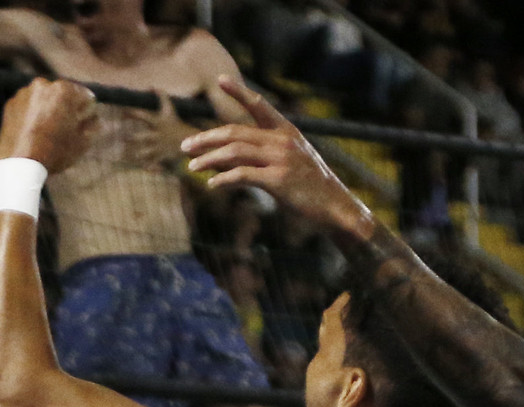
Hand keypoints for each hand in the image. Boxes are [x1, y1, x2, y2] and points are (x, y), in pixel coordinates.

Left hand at [0, 78, 97, 176]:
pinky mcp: (12, 103)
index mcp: (64, 91)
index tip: (90, 120)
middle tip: (70, 125)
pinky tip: (36, 132)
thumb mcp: (81, 143)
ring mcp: (25, 92)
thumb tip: (97, 120)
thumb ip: (92, 127)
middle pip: (62, 94)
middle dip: (68, 107)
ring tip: (51, 131)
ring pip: (43, 98)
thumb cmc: (55, 152)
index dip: (90, 109)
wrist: (20, 163)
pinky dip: (33, 114)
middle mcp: (43, 85)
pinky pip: (28, 106)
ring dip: (49, 109)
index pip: (85, 95)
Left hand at [122, 93, 187, 169]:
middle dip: (132, 138)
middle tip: (121, 138)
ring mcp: (159, 146)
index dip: (131, 113)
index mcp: (157, 122)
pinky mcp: (162, 155)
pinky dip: (148, 165)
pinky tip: (141, 166)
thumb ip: (162, 96)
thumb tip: (152, 86)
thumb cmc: (176, 122)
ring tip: (126, 154)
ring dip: (136, 153)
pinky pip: (153, 162)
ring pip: (146, 151)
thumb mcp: (170, 109)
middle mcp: (157, 134)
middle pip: (142, 137)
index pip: (142, 116)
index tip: (121, 112)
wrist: (189, 139)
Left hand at [183, 76, 368, 236]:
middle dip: (206, 138)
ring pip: (234, 152)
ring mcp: (280, 160)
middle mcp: (282, 141)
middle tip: (186, 146)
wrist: (337, 208)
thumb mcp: (294, 162)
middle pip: (235, 133)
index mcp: (287, 131)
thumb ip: (266, 154)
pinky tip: (212, 184)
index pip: (260, 105)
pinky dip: (224, 179)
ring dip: (209, 159)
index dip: (239, 92)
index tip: (221, 80)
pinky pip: (243, 175)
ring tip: (192, 166)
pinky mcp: (278, 181)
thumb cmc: (314, 189)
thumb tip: (230, 157)